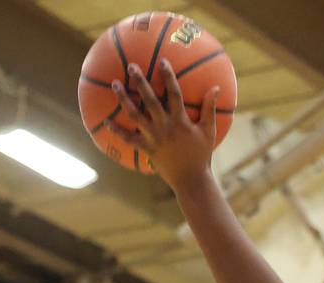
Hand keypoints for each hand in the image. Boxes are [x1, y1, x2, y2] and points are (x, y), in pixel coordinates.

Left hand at [109, 59, 218, 189]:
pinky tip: (106, 122)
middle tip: (131, 66)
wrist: (191, 180)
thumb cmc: (201, 155)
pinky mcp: (147, 149)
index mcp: (180, 120)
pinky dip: (117, 131)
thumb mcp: (209, 131)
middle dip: (140, 81)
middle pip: (150, 100)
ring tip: (115, 85)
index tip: (162, 61)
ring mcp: (154, 138)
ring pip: (135, 115)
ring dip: (124, 99)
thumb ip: (210, 109)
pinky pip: (129, 139)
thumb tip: (217, 88)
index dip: (168, 76)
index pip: (174, 93)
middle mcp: (165, 126)